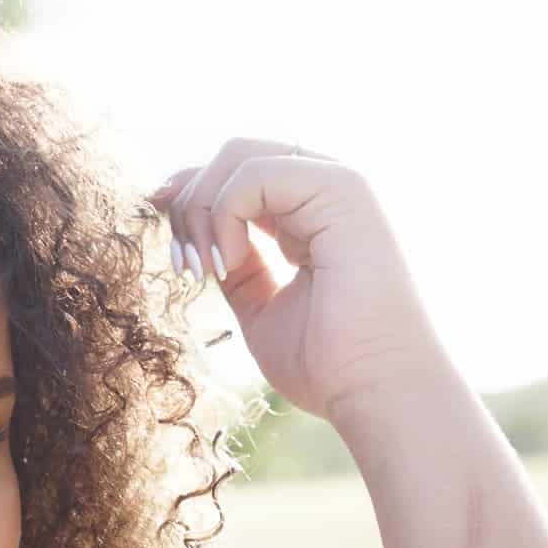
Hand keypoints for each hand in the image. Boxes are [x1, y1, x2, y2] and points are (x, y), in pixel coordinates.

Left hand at [149, 137, 452, 421]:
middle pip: (233, 155)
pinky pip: (256, 173)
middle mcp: (326, 190)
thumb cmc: (326, 363)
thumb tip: (194, 234)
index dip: (191, 199)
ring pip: (239, 155)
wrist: (374, 391)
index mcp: (310, 214)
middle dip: (189, 201)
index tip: (174, 251)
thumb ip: (235, 264)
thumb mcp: (258, 305)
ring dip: (201, 209)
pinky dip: (224, 214)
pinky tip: (229, 263)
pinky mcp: (342, 190)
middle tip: (182, 263)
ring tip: (202, 269)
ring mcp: (338, 184)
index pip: (238, 175)